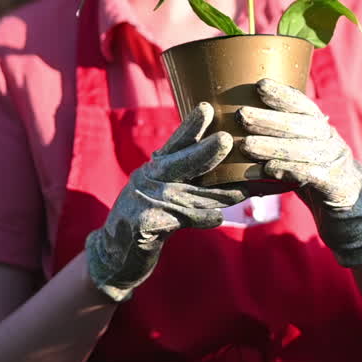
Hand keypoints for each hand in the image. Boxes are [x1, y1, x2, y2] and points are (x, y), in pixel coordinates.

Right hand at [84, 102, 247, 300]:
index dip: (191, 126)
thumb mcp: (161, 190)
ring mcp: (146, 201)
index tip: (206, 107)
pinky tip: (218, 218)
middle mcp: (149, 179)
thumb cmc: (147, 217)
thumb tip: (223, 158)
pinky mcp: (145, 225)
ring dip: (221, 194)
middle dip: (205, 151)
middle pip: (182, 162)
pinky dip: (202, 219)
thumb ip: (185, 175)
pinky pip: (182, 220)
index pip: (176, 143)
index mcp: (156, 167)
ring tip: (245, 189)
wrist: (116, 253)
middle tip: (226, 139)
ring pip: (192, 195)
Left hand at [238, 78, 361, 266]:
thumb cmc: (316, 178)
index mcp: (323, 130)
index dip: (284, 94)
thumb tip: (243, 121)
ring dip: (274, 146)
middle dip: (270, 119)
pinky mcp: (338, 188)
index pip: (304, 106)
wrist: (351, 212)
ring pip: (305, 150)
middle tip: (241, 115)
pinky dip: (290, 171)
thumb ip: (285, 138)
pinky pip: (313, 176)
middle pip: (302, 126)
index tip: (260, 85)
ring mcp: (338, 164)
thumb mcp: (304, 154)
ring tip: (247, 145)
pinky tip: (269, 170)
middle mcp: (332, 142)